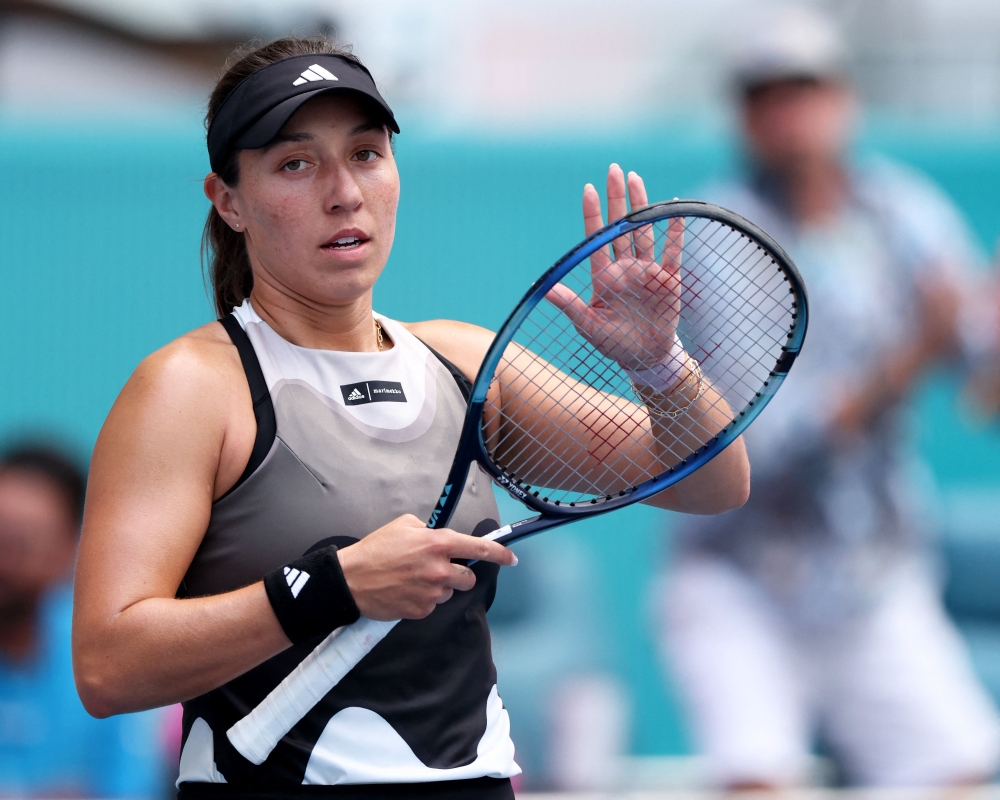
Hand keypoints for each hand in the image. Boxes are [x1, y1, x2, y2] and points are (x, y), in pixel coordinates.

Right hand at [336, 514, 516, 620]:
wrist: (350, 580)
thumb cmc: (375, 549)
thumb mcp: (403, 525)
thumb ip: (428, 530)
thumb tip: (439, 537)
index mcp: (437, 544)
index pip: (478, 548)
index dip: (499, 553)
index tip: (511, 559)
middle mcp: (439, 569)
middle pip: (467, 578)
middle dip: (458, 575)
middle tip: (437, 569)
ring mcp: (431, 593)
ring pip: (449, 592)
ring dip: (438, 587)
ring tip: (412, 579)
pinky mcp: (421, 611)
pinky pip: (432, 605)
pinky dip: (423, 599)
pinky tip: (405, 591)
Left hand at [546, 164, 684, 369]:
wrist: (645, 358)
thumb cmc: (613, 343)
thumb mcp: (588, 326)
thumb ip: (570, 305)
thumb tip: (544, 289)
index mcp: (604, 276)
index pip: (595, 238)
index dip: (592, 214)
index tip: (587, 189)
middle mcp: (625, 267)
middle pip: (620, 226)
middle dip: (617, 198)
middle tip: (614, 169)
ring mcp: (647, 271)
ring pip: (644, 231)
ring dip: (641, 205)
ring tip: (636, 178)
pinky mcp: (669, 279)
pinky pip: (672, 252)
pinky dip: (674, 232)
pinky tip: (674, 210)